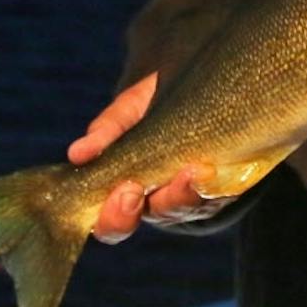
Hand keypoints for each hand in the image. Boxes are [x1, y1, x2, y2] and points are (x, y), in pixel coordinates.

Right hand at [67, 72, 227, 242]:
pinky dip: (215, 183)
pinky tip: (212, 168)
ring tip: (188, 170)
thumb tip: (77, 153)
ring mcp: (196, 195)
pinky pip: (221, 194)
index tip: (122, 192)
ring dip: (184, 194)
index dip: (113, 217)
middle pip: (149, 221)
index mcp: (128, 186)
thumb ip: (110, 128)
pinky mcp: (228, 186)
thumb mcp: (135, 106)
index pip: (111, 220)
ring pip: (185, 209)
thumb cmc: (163, 100)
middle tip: (134, 190)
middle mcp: (160, 198)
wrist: (216, 86)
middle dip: (139, 212)